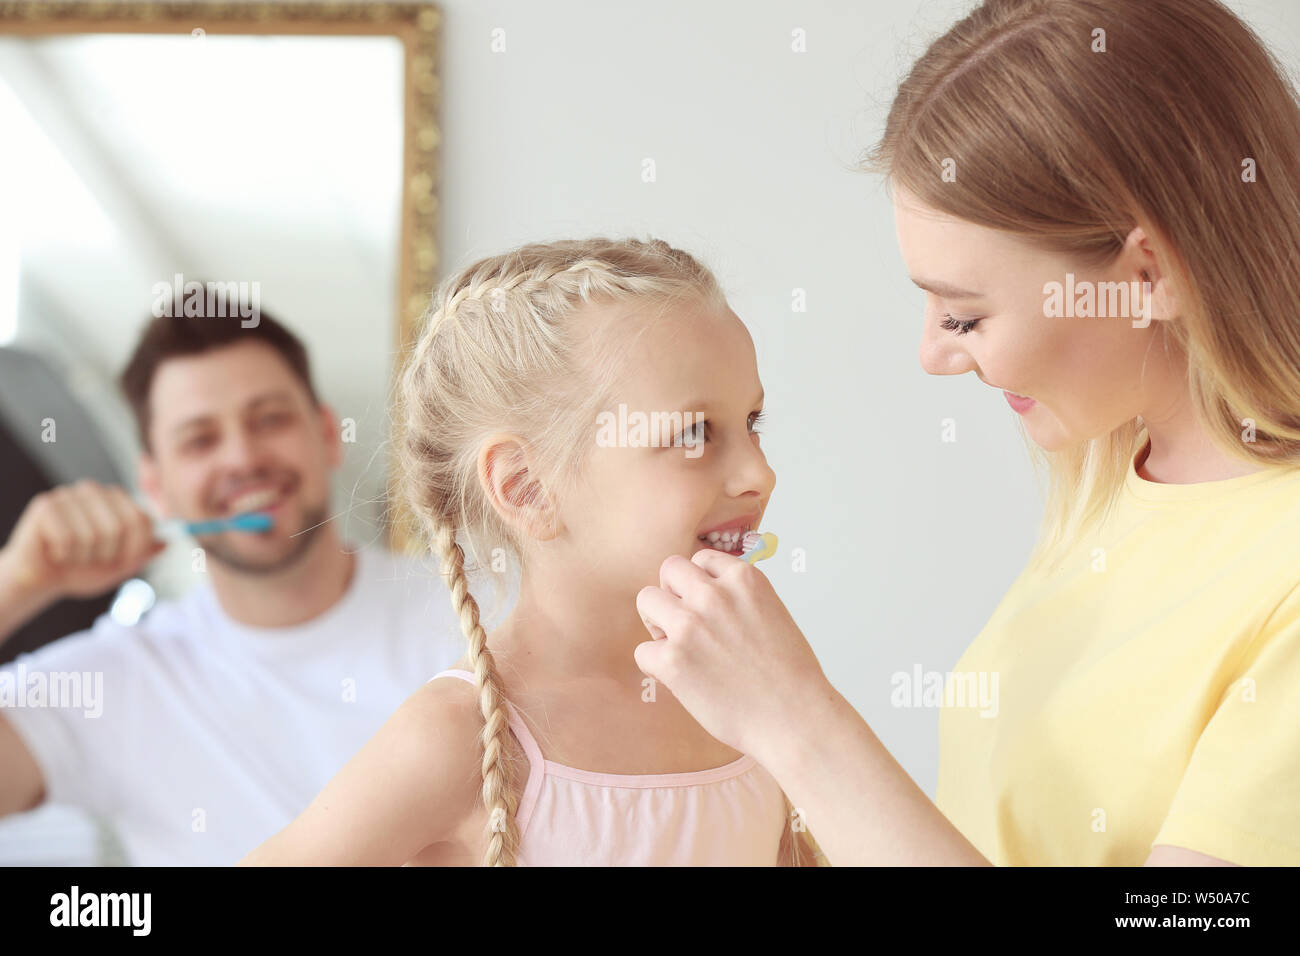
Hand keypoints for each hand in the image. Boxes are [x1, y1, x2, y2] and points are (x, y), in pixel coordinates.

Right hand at [0, 480, 166, 604]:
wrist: (41, 579)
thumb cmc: (81, 569)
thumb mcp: (119, 567)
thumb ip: (143, 553)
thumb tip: (167, 543)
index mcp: (117, 499)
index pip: (143, 520)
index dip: (135, 550)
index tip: (120, 561)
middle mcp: (94, 491)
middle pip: (122, 526)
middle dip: (109, 554)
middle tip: (91, 558)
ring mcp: (69, 495)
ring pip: (94, 534)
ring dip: (84, 557)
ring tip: (72, 554)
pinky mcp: (46, 505)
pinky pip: (68, 538)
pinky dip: (64, 555)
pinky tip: (55, 552)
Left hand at [634, 549, 831, 760]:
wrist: (795, 719)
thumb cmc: (789, 676)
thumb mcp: (773, 612)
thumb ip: (740, 596)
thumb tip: (710, 593)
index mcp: (744, 578)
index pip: (701, 559)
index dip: (700, 584)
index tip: (709, 608)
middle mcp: (714, 595)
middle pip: (669, 570)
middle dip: (674, 593)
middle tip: (686, 625)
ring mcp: (690, 625)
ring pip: (647, 599)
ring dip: (657, 623)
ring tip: (679, 648)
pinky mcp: (672, 660)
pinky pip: (643, 651)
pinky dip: (656, 666)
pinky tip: (681, 680)